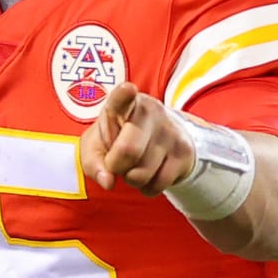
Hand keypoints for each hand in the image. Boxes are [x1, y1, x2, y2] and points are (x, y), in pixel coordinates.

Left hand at [79, 81, 196, 195]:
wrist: (158, 139)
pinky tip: (149, 173)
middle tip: (117, 162)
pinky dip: (148, 187)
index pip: (122, 98)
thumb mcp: (97, 146)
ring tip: (135, 165)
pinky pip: (159, 183)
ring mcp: (170, 131)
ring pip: (142, 173)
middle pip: (128, 151)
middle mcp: (150, 111)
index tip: (127, 89)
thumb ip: (93, 162)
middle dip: (116, 167)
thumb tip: (107, 182)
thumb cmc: (118, 139)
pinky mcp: (184, 151)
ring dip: (132, 179)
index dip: (123, 95)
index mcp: (124, 104)